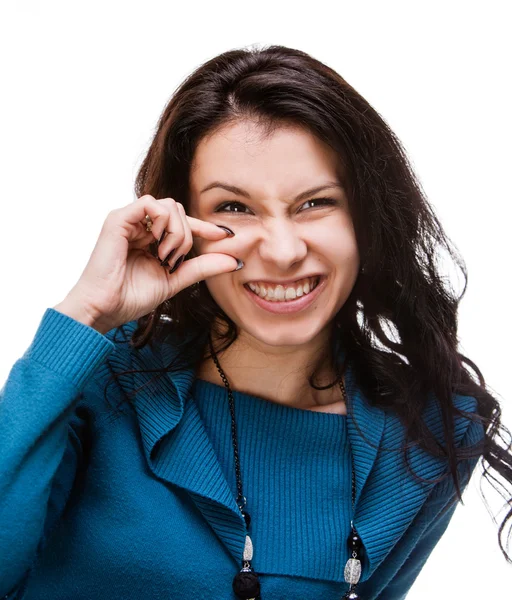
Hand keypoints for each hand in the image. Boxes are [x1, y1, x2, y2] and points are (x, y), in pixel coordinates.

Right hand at [55, 195, 238, 333]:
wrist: (105, 309)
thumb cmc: (131, 297)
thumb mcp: (175, 280)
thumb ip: (201, 268)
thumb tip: (233, 260)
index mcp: (150, 239)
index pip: (182, 223)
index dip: (204, 227)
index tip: (224, 236)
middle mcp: (139, 226)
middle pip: (179, 211)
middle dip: (186, 235)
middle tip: (174, 260)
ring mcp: (128, 221)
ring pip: (169, 206)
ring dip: (176, 231)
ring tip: (164, 255)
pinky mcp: (118, 219)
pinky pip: (149, 203)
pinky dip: (161, 220)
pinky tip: (157, 241)